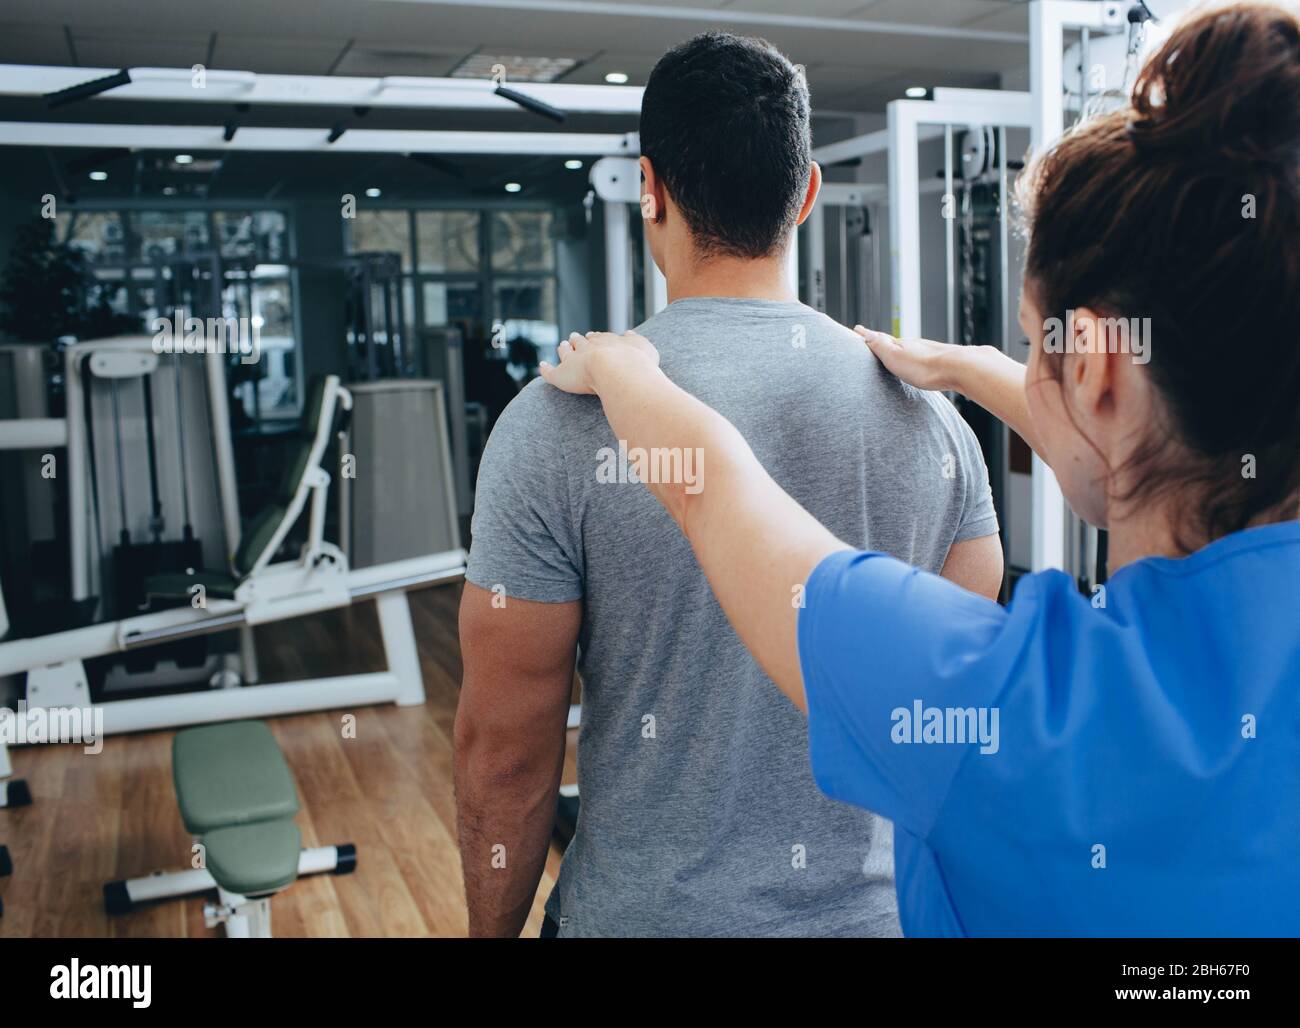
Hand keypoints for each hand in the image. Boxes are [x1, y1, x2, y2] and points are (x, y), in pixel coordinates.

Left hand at [540, 331, 659, 394]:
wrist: (619, 371)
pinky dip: (546, 368)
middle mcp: (590, 347)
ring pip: (566, 351)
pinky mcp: (562, 375)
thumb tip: (629, 333)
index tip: (593, 336)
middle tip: (575, 337)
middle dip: (579, 340)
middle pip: (582, 341)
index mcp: (608, 342)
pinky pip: (550, 372)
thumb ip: (637, 341)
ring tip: (562, 346)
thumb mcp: (646, 349)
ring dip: (564, 348)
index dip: (596, 338)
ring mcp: (575, 360)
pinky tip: (542, 366)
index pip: (600, 338)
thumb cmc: (637, 365)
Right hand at [854, 325, 958, 391]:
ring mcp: (929, 351)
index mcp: (902, 344)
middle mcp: (915, 345)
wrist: (960, 368)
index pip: (880, 339)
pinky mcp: (942, 361)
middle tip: (873, 340)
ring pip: (912, 349)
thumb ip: (880, 345)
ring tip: (895, 353)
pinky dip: (916, 359)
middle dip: (884, 342)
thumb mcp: (895, 356)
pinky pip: (924, 358)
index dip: (868, 336)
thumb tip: (863, 331)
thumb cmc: (926, 367)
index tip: (857, 330)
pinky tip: (920, 364)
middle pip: (896, 343)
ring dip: (902, 350)